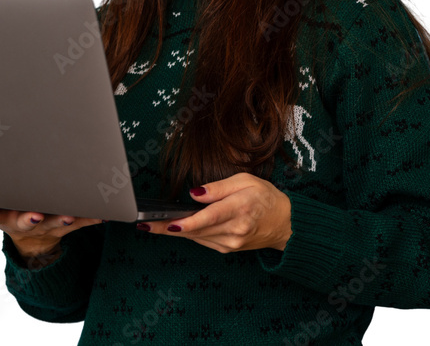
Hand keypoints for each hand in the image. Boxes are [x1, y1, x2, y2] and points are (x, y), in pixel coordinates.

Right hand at [0, 201, 102, 257]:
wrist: (35, 242)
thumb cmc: (9, 215)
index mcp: (4, 217)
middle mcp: (26, 220)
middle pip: (25, 221)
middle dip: (28, 218)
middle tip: (33, 215)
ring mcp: (48, 223)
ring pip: (56, 222)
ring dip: (63, 218)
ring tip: (69, 215)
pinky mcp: (69, 225)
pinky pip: (83, 220)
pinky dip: (92, 217)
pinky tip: (103, 214)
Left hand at [135, 172, 292, 253]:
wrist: (285, 223)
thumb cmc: (265, 197)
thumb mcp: (245, 181)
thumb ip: (219, 188)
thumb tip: (195, 194)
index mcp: (240, 208)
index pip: (209, 217)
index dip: (188, 221)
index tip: (170, 223)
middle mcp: (235, 229)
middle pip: (196, 230)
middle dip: (168, 228)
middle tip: (144, 225)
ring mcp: (231, 243)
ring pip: (197, 237)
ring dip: (174, 232)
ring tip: (151, 226)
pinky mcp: (228, 249)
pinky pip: (203, 240)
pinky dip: (189, 233)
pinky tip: (175, 227)